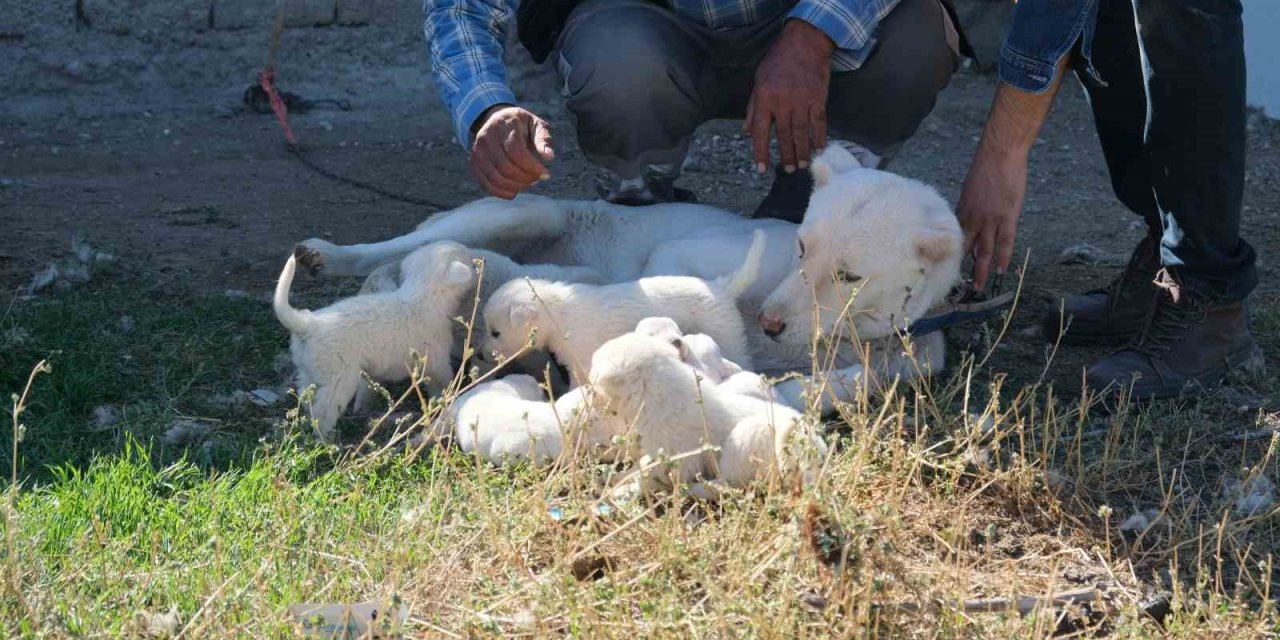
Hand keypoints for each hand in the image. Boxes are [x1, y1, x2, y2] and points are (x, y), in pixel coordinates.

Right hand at [469, 105, 554, 198]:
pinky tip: (514, 192)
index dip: (532, 167)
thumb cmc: (522, 126)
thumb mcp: (536, 125)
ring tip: (528, 183)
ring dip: (514, 186)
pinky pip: (486, 183)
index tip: (545, 174)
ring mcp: (478, 150)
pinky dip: (501, 192)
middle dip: (524, 178)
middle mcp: (487, 136)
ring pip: (494, 177)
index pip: (516, 151)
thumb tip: (549, 157)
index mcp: (504, 125)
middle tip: (537, 179)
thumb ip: (543, 140)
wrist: (498, 121)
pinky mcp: (474, 163)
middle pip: (504, 166)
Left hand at [745, 20, 833, 173]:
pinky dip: (819, 137)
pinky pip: (819, 122)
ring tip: (802, 165)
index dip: (761, 153)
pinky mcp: (818, 98)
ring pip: (802, 133)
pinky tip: (819, 148)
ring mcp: (802, 101)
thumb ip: (753, 109)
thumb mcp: (758, 82)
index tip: (762, 169)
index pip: (761, 133)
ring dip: (802, 151)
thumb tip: (747, 133)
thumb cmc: (777, 62)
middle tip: (788, 171)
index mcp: (764, 99)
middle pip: (784, 136)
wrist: (804, 43)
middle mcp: (783, 102)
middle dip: (786, 156)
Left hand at [957, 147, 1026, 290]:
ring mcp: (990, 219)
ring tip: (978, 287)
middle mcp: (972, 219)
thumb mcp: (967, 189)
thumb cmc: (984, 167)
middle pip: (965, 248)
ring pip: (984, 250)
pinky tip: (1000, 270)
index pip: (953, 238)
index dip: (950, 254)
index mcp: (961, 211)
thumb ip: (965, 207)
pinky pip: (1005, 241)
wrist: (999, 154)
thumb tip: (962, 219)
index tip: (945, 268)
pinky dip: (1003, 256)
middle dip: (961, 268)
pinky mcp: (1007, 216)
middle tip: (957, 285)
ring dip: (981, 270)